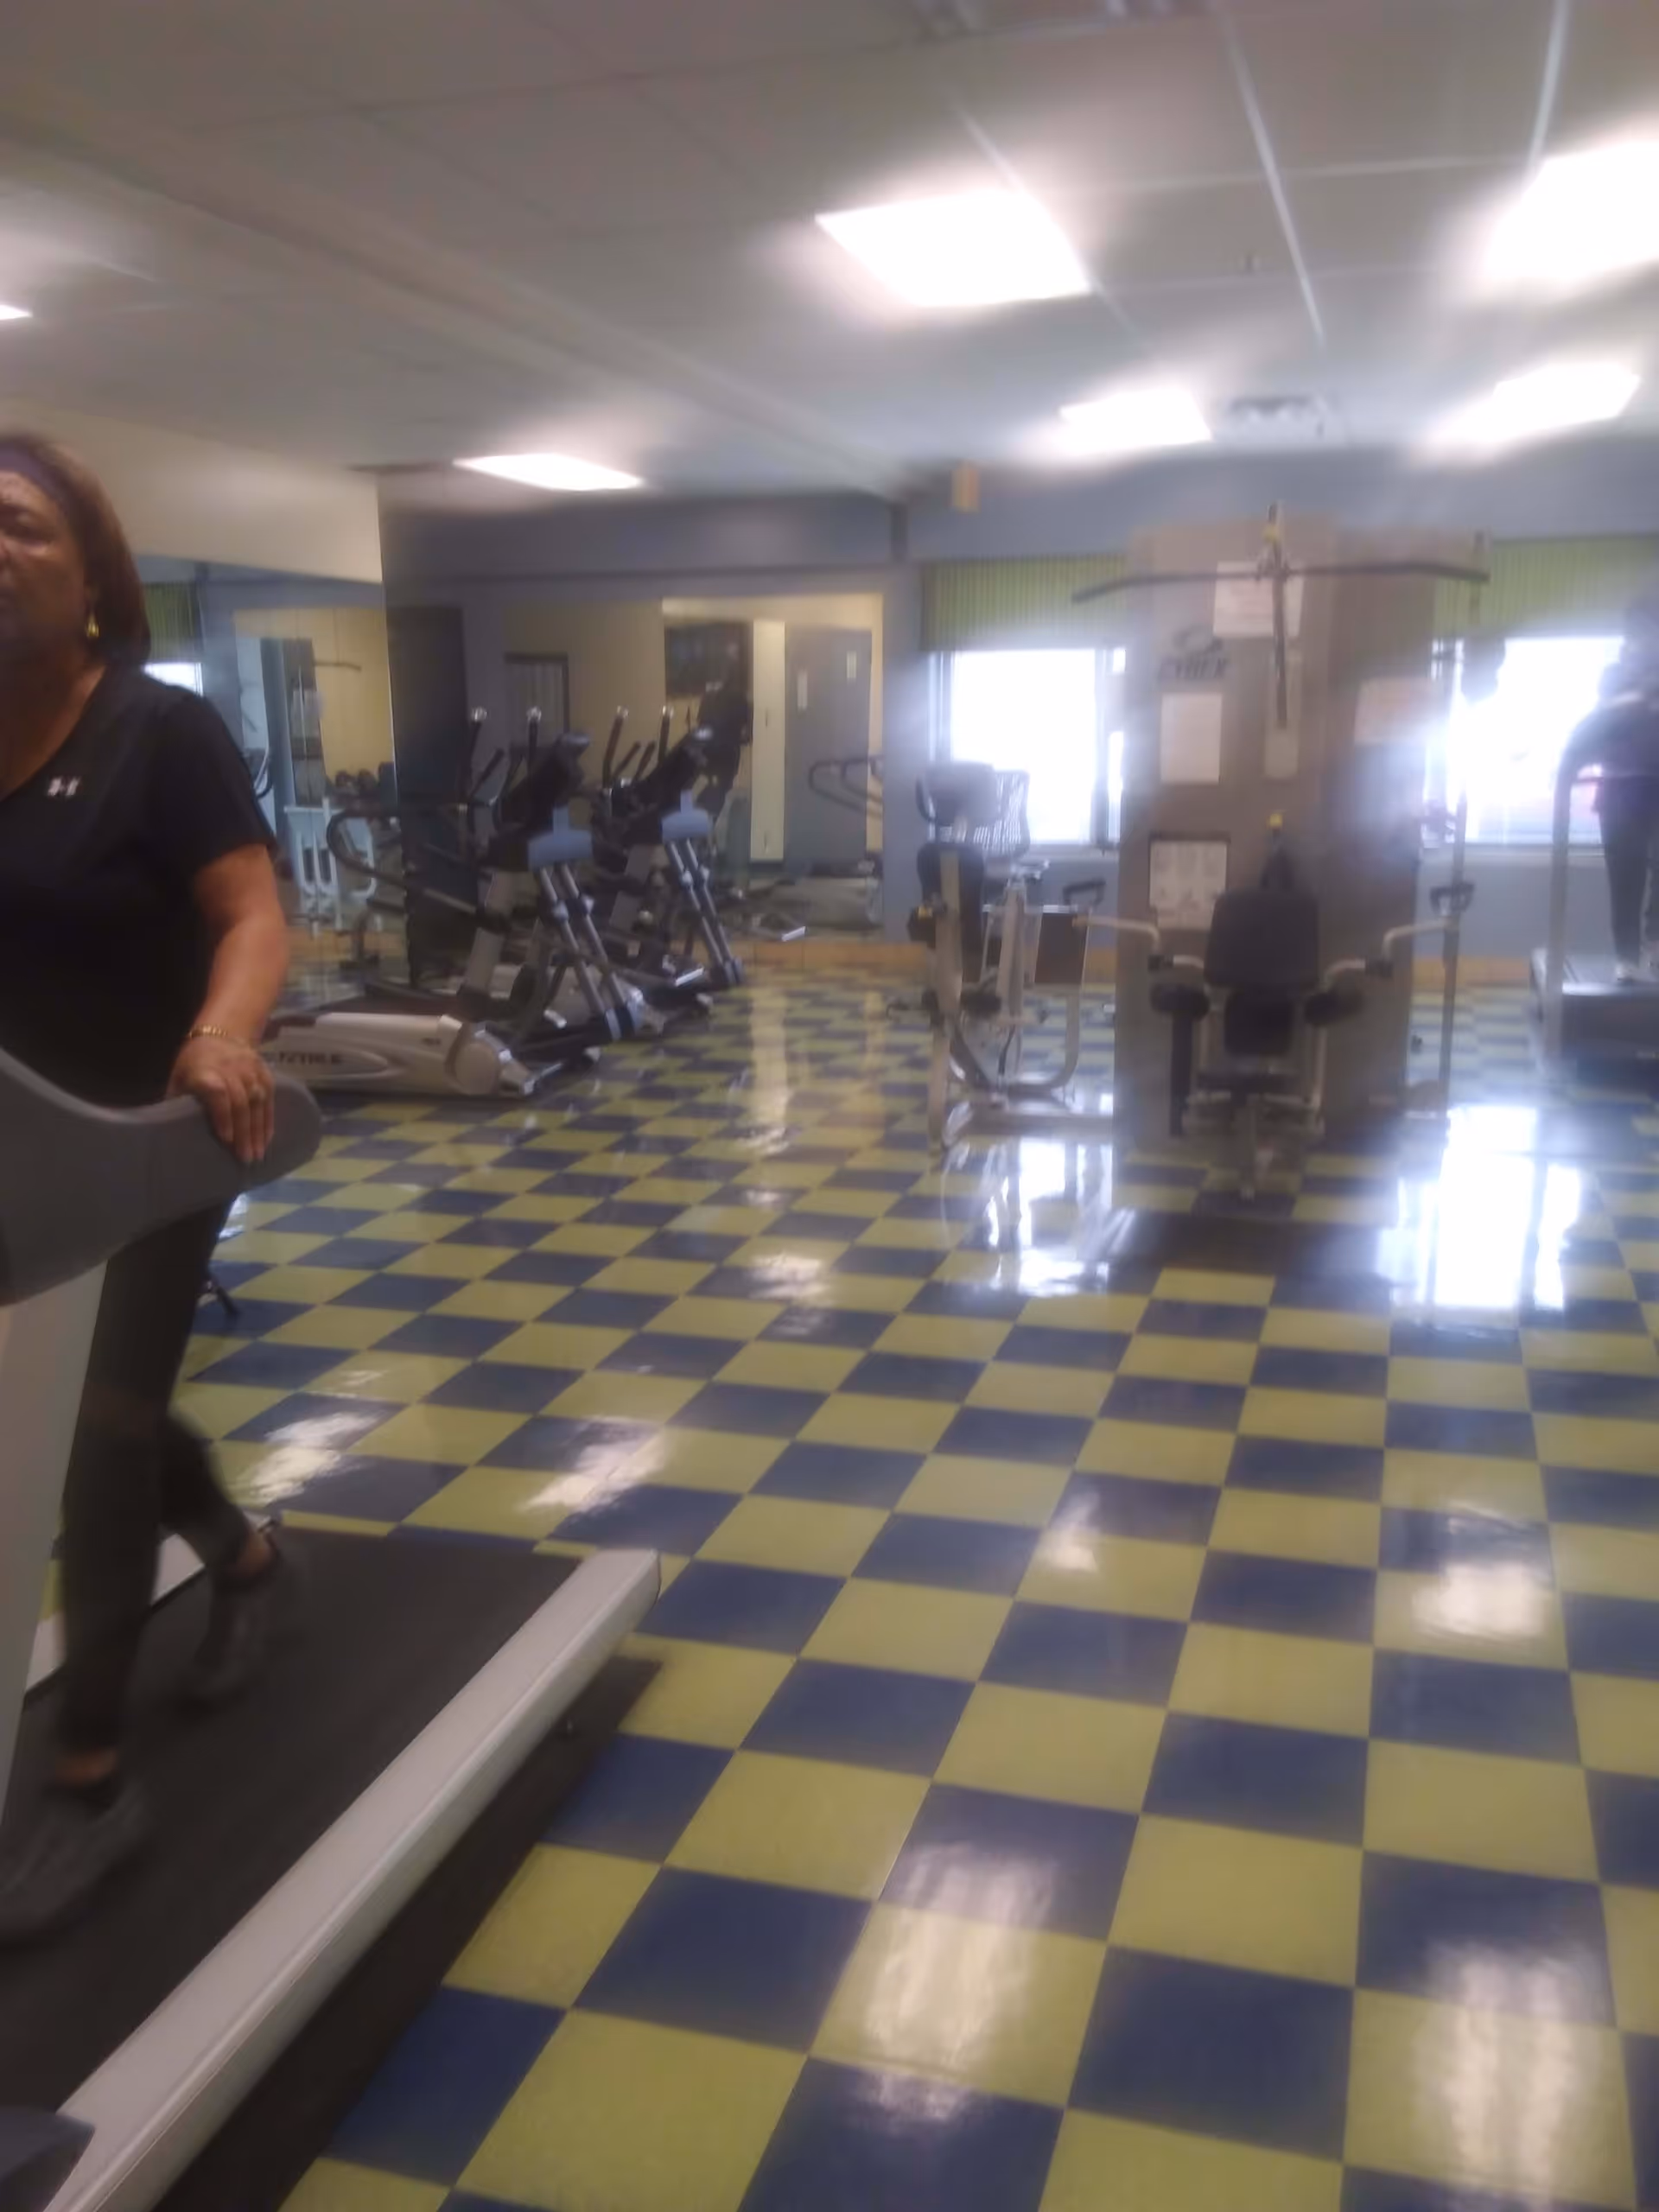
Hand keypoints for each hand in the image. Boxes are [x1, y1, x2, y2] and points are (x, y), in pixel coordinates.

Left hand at [167, 1033, 274, 1165]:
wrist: (220, 1032)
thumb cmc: (193, 1062)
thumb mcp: (178, 1078)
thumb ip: (175, 1101)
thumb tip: (164, 1132)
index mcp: (206, 1071)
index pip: (218, 1093)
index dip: (223, 1116)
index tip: (226, 1139)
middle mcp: (232, 1069)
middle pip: (241, 1102)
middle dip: (244, 1133)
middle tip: (245, 1158)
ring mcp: (251, 1070)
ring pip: (258, 1102)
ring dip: (258, 1130)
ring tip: (258, 1153)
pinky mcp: (264, 1072)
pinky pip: (269, 1098)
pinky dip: (268, 1119)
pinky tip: (267, 1138)